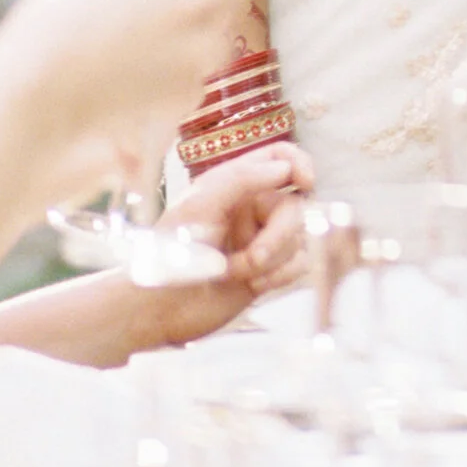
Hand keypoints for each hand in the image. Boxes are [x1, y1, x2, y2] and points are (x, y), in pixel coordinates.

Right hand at [0, 0, 254, 207]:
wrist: (35, 95)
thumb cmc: (45, 30)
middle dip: (209, 5)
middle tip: (169, 18)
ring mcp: (197, 45)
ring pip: (220, 41)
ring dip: (196, 46)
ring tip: (145, 56)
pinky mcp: (190, 88)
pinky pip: (197, 82)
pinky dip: (178, 85)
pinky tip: (138, 85)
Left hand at [138, 142, 315, 338]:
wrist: (160, 308)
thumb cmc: (170, 253)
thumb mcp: (200, 206)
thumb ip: (242, 179)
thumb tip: (284, 167)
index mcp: (234, 185)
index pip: (279, 158)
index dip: (299, 163)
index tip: (305, 183)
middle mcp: (252, 209)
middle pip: (295, 206)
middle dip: (278, 235)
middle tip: (253, 258)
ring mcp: (262, 240)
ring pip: (298, 238)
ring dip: (271, 259)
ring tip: (236, 273)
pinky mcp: (269, 271)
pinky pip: (299, 264)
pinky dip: (281, 275)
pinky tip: (254, 285)